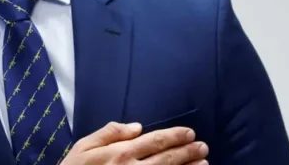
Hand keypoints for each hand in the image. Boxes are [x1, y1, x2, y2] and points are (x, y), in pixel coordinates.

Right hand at [60, 122, 208, 164]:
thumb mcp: (83, 146)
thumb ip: (109, 133)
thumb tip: (136, 127)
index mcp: (120, 152)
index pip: (154, 141)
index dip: (174, 137)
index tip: (189, 133)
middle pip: (167, 159)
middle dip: (188, 152)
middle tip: (203, 147)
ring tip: (205, 164)